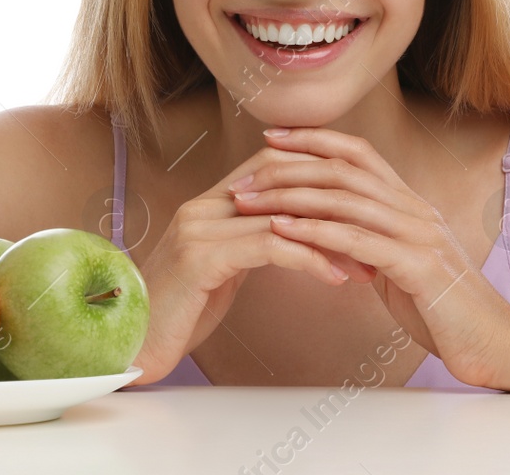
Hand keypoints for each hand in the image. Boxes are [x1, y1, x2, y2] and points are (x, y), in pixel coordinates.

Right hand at [128, 146, 376, 384]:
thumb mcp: (222, 268)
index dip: (319, 176)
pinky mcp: (201, 259)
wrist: (134, 346)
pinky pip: (268, 247)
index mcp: (209, 203)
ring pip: (281, 216)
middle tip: (375, 232)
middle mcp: (203, 207)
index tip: (362, 202)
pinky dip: (308, 259)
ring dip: (330, 238)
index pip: (272, 163)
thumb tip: (295, 235)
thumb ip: (250, 242)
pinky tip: (334, 277)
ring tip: (364, 261)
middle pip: (282, 182)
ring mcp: (199, 230)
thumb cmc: (180, 312)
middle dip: (334, 206)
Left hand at [228, 127, 509, 388]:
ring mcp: (419, 234)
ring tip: (248, 200)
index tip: (272, 137)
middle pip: (345, 168)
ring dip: (289, 196)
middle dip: (288, 166)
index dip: (315, 140)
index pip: (360, 154)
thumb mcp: (402, 269)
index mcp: (412, 206)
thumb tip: (335, 238)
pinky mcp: (417, 265)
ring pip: (346, 198)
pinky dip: (314, 230)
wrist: (495, 345)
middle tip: (244, 175)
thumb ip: (373, 247)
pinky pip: (356, 239)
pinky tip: (281, 229)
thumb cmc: (445, 314)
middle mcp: (416, 210)